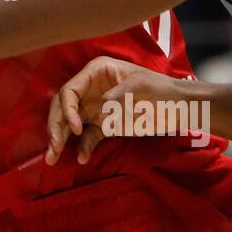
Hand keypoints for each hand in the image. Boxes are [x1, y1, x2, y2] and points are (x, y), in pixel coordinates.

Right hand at [43, 56, 187, 165]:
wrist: (179, 107)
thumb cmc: (161, 89)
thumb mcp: (140, 86)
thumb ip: (118, 96)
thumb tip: (100, 110)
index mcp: (96, 73)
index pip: (70, 90)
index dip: (67, 109)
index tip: (74, 129)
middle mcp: (90, 89)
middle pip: (63, 107)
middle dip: (55, 126)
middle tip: (53, 147)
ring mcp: (95, 108)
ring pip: (69, 123)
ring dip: (60, 140)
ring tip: (52, 158)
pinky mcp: (104, 125)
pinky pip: (87, 137)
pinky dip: (83, 147)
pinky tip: (82, 158)